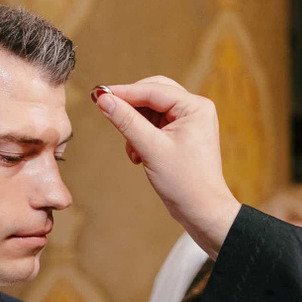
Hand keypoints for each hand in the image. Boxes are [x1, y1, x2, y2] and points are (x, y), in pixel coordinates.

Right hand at [91, 79, 241, 256]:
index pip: (153, 90)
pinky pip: (154, 125)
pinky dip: (141, 137)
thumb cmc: (185, 182)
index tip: (99, 94)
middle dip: (131, 108)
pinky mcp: (181, 135)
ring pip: (151, 111)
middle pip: (153, 95)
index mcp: (195, 107)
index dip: (124, 92)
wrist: (202, 211)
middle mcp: (194, 109)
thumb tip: (104, 100)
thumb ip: (126, 121)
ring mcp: (188, 122)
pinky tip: (139, 156)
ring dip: (135, 127)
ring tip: (133, 150)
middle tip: (108, 112)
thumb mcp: (151, 148)